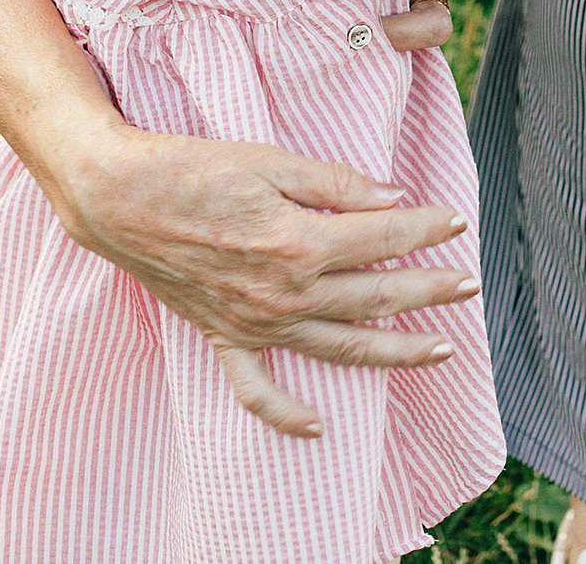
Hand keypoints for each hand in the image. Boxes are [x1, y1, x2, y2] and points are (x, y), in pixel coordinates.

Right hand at [54, 124, 479, 437]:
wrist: (117, 198)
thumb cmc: (190, 169)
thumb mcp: (268, 159)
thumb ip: (334, 183)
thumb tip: (392, 200)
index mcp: (298, 242)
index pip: (382, 239)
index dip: (425, 229)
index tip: (454, 222)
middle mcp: (284, 293)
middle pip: (375, 296)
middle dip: (429, 289)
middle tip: (467, 284)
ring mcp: (255, 322)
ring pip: (341, 347)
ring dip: (395, 351)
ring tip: (440, 351)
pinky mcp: (223, 335)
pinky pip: (257, 389)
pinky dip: (288, 413)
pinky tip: (319, 427)